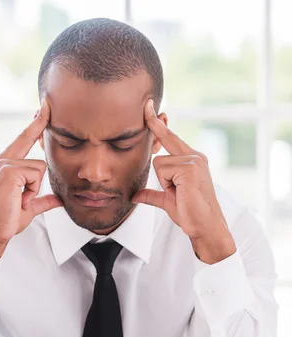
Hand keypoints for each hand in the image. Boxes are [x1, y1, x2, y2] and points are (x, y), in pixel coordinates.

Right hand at [0, 97, 62, 262]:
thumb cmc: (6, 221)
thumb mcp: (30, 207)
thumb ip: (44, 200)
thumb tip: (59, 200)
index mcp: (4, 165)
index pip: (23, 139)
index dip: (35, 124)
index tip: (44, 107)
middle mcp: (1, 160)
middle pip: (29, 138)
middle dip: (38, 130)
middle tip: (39, 130)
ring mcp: (4, 163)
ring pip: (39, 167)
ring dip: (35, 189)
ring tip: (21, 200)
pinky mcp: (9, 170)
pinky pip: (36, 175)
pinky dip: (33, 191)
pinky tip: (20, 199)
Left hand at [132, 99, 236, 263]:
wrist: (204, 227)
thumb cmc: (190, 214)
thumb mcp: (166, 201)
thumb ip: (151, 194)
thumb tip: (135, 196)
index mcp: (191, 159)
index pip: (170, 137)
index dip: (158, 124)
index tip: (148, 107)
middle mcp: (194, 156)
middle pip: (164, 144)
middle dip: (160, 152)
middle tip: (168, 168)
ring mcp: (193, 160)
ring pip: (159, 162)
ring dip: (164, 182)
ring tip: (179, 193)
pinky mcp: (189, 168)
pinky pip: (162, 170)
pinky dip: (167, 185)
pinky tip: (180, 193)